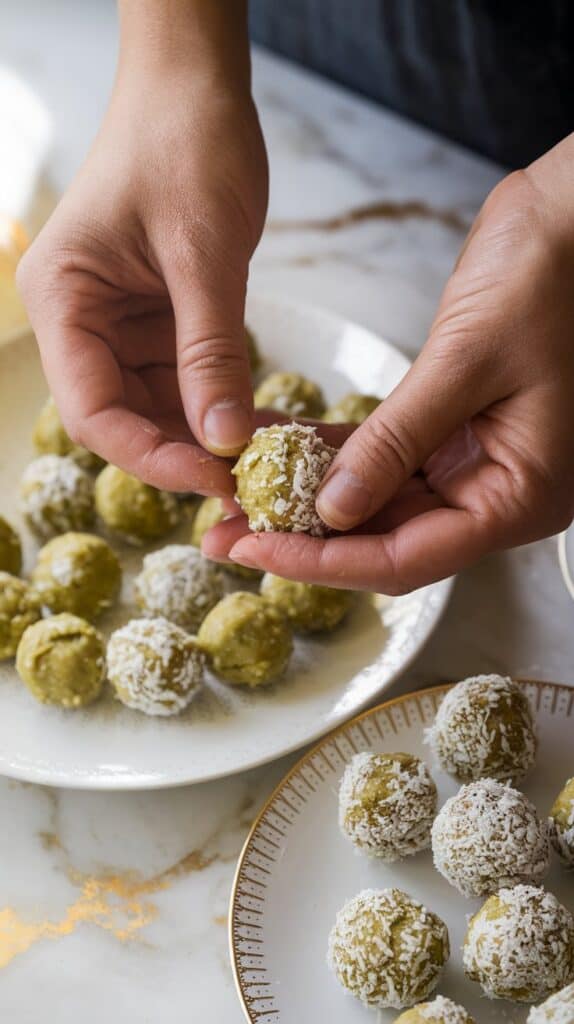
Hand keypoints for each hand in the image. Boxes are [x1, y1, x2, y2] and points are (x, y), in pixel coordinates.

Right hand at [17, 0, 266, 494]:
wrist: (197, 87)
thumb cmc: (185, 144)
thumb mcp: (204, 253)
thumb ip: (211, 351)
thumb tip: (223, 440)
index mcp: (64, 301)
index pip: (91, 410)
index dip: (149, 456)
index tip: (214, 477)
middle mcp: (83, 321)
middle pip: (123, 417)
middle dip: (182, 452)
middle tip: (248, 480)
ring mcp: (121, 324)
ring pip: (158, 407)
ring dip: (207, 435)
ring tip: (263, 459)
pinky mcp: (160, 320)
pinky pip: (186, 380)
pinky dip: (221, 403)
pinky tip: (262, 424)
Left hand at [206, 134, 573, 590]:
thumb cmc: (548, 277)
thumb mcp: (467, 361)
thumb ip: (397, 441)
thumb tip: (330, 510)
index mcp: (521, 495)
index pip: (409, 557)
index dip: (327, 562)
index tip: (255, 550)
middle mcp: (497, 490)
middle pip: (387, 539)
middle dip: (303, 538)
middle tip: (225, 534)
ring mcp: (473, 461)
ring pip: (377, 501)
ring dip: (306, 499)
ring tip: (233, 498)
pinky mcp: (449, 426)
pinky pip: (380, 452)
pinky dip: (327, 451)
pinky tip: (270, 446)